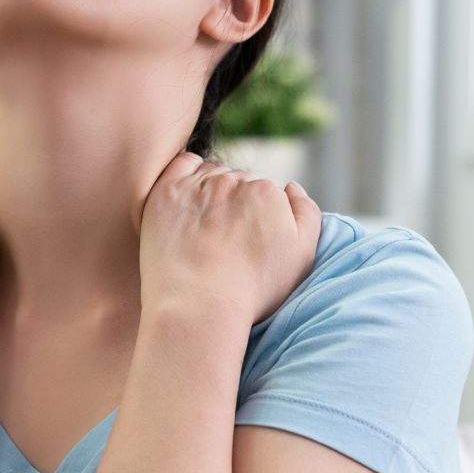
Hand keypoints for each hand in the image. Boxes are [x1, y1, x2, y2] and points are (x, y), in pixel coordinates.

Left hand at [138, 151, 321, 329]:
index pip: (266, 189)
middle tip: (227, 236)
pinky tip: (189, 198)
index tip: (249, 238)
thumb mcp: (301, 256)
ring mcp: (197, 184)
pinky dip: (188, 173)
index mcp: (268, 191)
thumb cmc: (253, 289)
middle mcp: (233, 181)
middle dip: (237, 201)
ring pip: (211, 173)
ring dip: (212, 188)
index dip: (259, 213)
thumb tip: (292, 186)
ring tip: (207, 225)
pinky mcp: (167, 191)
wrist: (198, 307)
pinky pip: (182, 165)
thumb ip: (307, 213)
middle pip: (238, 180)